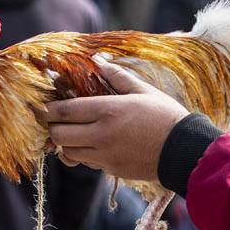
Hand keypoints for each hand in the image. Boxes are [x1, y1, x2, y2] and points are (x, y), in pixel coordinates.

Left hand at [44, 58, 188, 180]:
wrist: (184, 149)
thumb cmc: (165, 115)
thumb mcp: (143, 91)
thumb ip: (117, 76)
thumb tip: (99, 60)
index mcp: (108, 110)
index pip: (65, 111)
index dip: (50, 110)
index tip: (45, 107)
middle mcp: (102, 134)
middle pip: (59, 135)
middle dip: (53, 128)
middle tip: (57, 122)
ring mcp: (105, 155)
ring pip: (69, 152)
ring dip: (67, 144)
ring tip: (75, 134)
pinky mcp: (111, 170)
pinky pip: (87, 163)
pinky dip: (84, 156)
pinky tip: (93, 146)